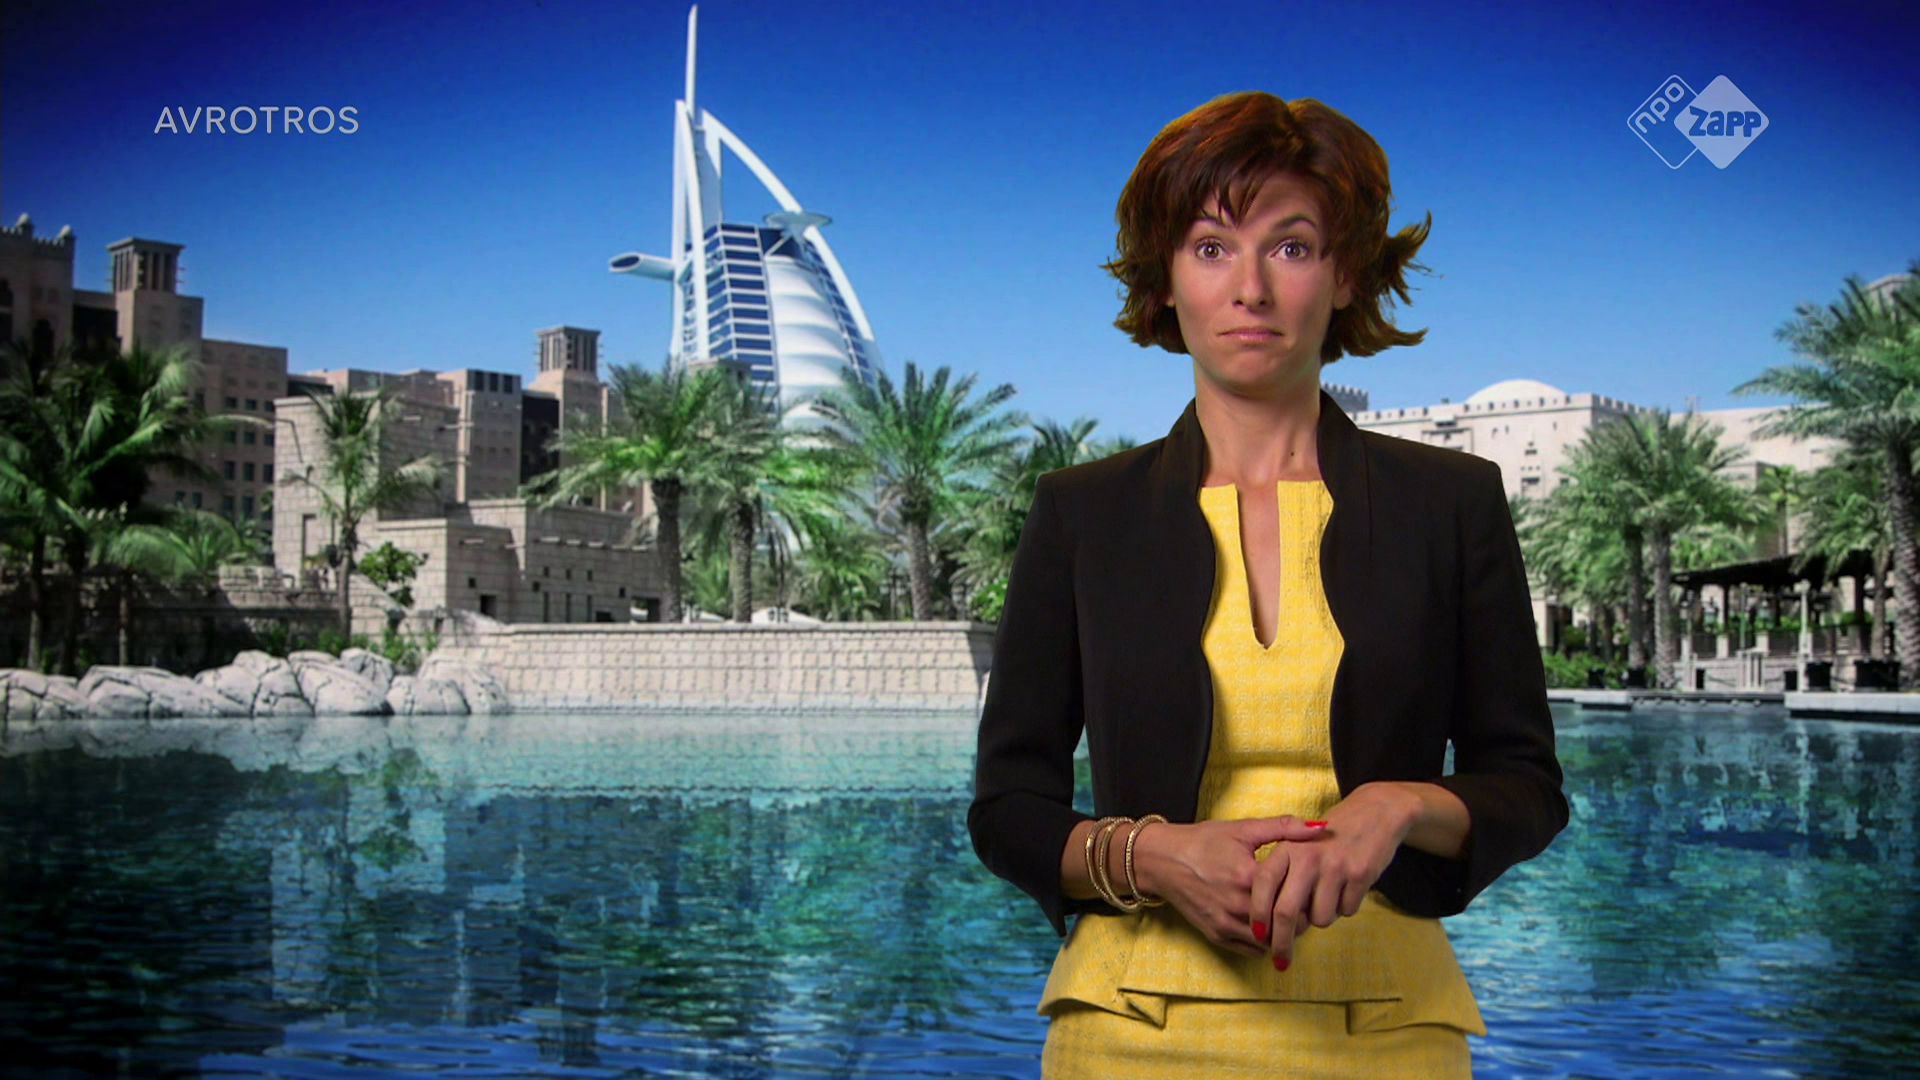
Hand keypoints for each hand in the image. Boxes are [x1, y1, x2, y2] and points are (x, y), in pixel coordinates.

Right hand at [1134, 816, 1330, 959]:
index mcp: (1248, 876)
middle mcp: (1237, 905)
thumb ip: (1284, 827)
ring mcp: (1225, 923)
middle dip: (1299, 918)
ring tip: (1285, 916)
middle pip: (1285, 925)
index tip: (1312, 889)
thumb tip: (1320, 828)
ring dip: (1281, 933)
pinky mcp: (1215, 935)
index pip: (1294, 899)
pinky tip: (1266, 926)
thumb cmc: (1203, 841)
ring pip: (1269, 942)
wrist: (1162, 859)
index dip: (1308, 896)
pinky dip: (1263, 942)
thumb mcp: (1243, 829)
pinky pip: (1251, 950)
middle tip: (1303, 905)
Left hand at [1249, 782, 1417, 968]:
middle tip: (1281, 960)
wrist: (1373, 814)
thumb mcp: (1297, 845)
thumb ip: (1282, 876)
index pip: (1263, 886)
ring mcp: (1335, 866)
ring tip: (1328, 895)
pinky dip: (1345, 907)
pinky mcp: (1360, 875)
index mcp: (1287, 849)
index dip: (1258, 915)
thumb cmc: (1327, 839)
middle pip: (1287, 912)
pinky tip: (1347, 887)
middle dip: (1282, 942)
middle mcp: (1308, 857)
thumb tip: (1269, 922)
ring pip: (1320, 918)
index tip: (1259, 936)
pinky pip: (1346, 911)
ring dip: (1322, 918)